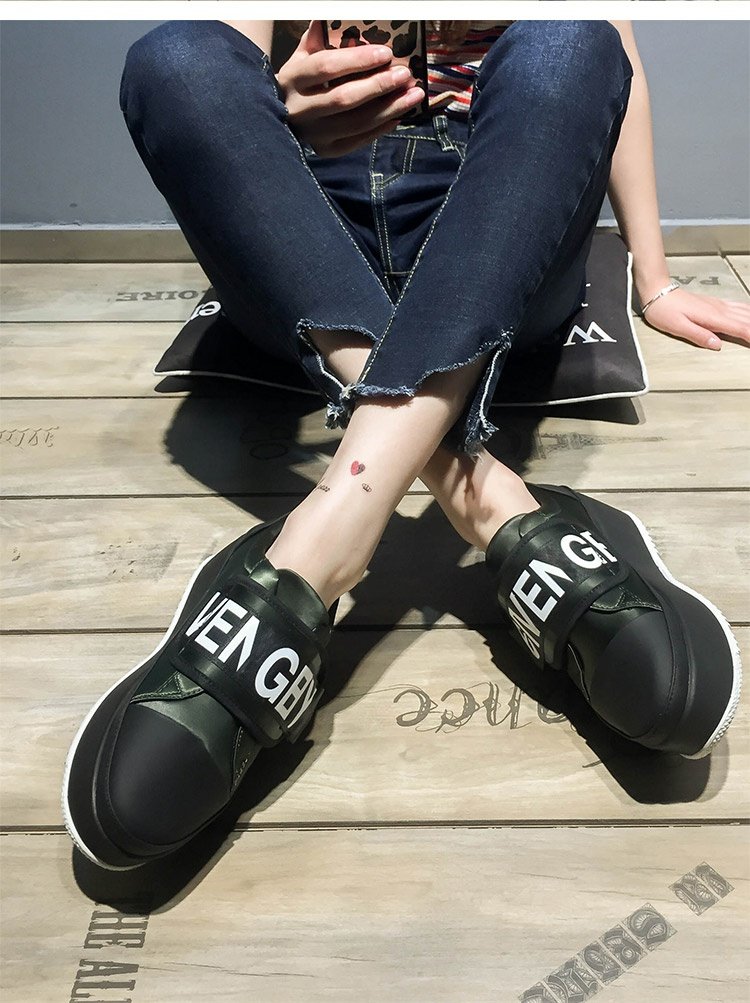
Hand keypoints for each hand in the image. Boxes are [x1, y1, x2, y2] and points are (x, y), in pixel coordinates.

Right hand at [275, 20, 424, 157]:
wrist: (282, 115)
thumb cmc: (300, 81)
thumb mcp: (302, 56)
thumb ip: (319, 38)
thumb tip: (335, 16)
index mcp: (294, 79)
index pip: (327, 67)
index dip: (358, 60)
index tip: (386, 53)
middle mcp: (302, 110)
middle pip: (344, 98)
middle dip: (378, 86)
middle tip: (404, 75)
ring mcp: (315, 134)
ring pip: (356, 123)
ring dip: (389, 108)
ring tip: (413, 95)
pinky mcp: (327, 150)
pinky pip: (359, 140)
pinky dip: (381, 128)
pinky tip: (399, 115)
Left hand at [641, 285, 749, 350]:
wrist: (658, 291)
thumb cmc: (664, 309)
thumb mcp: (677, 326)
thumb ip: (698, 336)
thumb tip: (716, 345)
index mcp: (711, 317)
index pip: (739, 328)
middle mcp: (718, 309)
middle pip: (746, 320)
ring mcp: (718, 305)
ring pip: (745, 312)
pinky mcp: (715, 303)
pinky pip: (738, 306)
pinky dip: (749, 312)